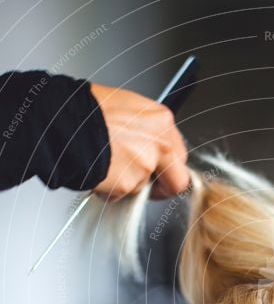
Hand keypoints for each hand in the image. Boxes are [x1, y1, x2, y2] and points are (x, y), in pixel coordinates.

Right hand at [90, 83, 189, 199]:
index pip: (179, 155)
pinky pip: (122, 196)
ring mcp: (145, 165)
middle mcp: (160, 143)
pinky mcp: (128, 184)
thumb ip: (144, 129)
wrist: (63, 122)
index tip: (159, 171)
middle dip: (162, 187)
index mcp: (161, 120)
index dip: (167, 166)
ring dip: (126, 185)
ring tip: (106, 166)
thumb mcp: (125, 107)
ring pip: (144, 188)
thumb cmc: (86, 110)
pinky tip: (97, 172)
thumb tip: (147, 144)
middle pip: (178, 180)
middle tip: (146, 187)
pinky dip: (109, 191)